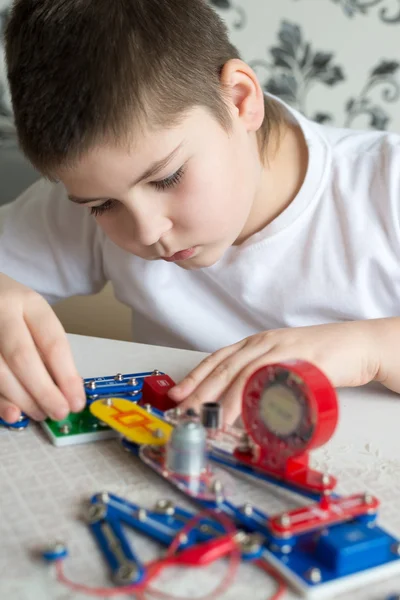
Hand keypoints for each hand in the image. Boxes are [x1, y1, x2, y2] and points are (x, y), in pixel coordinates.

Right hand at [0, 273, 85, 423]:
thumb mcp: (35, 317)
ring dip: (21, 399)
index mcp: (29, 303)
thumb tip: (69, 390)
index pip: (52, 341)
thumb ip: (49, 350)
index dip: (66, 376)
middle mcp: (2, 312)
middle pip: (22, 356)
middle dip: (43, 391)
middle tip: (59, 412)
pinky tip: (12, 413)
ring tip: (41, 413)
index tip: (77, 400)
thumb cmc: (13, 310)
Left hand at [168, 321, 379, 423]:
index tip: (177, 395)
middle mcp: (264, 344)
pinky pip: (276, 378)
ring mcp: (282, 351)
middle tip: (185, 413)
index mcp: (255, 344)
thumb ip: (260, 377)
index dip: (194, 377)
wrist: (356, 344)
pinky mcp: (302, 361)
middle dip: (200, 392)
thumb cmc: (319, 355)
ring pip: (246, 373)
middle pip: (225, 368)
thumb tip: (240, 403)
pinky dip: (260, 395)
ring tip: (212, 420)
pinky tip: (249, 411)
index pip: (217, 359)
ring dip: (226, 399)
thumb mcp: (281, 361)